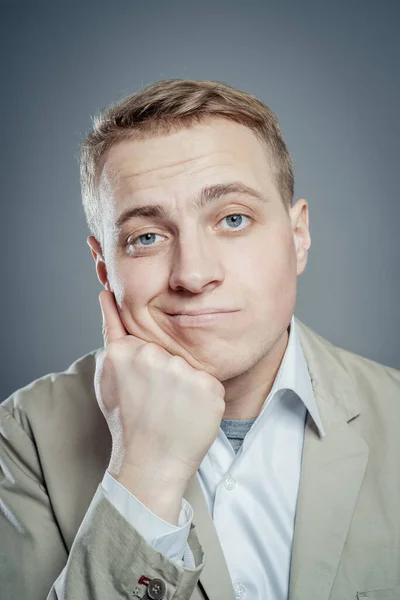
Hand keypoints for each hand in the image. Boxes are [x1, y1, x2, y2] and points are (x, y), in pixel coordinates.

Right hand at [95, 290, 225, 522]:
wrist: (150, 465)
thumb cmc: (127, 422)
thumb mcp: (108, 375)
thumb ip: (111, 331)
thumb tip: (107, 294)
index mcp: (126, 351)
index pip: (149, 344)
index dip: (149, 371)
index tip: (144, 392)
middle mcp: (154, 356)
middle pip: (172, 355)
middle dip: (169, 376)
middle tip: (158, 404)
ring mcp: (183, 372)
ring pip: (192, 369)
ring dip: (188, 388)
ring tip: (173, 411)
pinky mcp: (209, 387)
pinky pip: (211, 385)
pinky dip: (205, 401)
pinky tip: (190, 416)